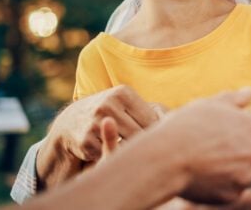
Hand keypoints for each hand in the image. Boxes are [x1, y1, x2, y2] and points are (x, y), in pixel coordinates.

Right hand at [37, 85, 159, 188]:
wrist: (71, 121)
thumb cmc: (111, 112)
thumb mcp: (126, 103)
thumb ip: (151, 111)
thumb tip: (178, 122)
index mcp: (123, 93)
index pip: (151, 120)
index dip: (158, 133)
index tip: (161, 141)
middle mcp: (108, 105)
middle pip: (140, 134)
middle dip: (144, 144)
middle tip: (149, 152)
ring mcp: (94, 123)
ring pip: (125, 146)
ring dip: (129, 152)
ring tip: (133, 154)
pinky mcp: (85, 141)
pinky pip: (108, 155)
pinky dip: (112, 157)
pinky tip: (111, 154)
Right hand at [152, 89, 250, 204]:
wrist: (164, 158)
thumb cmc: (184, 128)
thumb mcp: (209, 106)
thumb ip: (234, 100)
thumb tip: (250, 91)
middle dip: (248, 160)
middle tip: (218, 154)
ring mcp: (246, 174)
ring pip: (247, 177)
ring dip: (235, 174)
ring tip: (207, 164)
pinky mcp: (234, 193)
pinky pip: (234, 192)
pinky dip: (224, 188)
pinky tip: (205, 178)